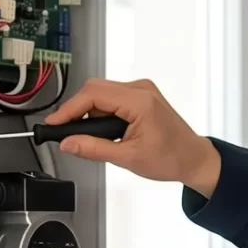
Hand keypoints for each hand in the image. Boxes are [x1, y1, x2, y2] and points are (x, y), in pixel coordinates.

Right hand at [40, 78, 222, 193]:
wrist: (193, 158)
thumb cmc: (171, 158)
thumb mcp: (128, 158)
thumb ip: (94, 149)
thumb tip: (68, 143)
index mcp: (140, 101)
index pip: (93, 95)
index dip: (69, 109)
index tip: (54, 123)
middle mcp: (141, 89)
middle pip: (95, 89)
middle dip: (77, 111)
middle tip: (66, 133)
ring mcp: (141, 90)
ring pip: (102, 93)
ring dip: (90, 113)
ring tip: (89, 137)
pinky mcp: (141, 95)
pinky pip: (112, 97)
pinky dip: (102, 112)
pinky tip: (103, 131)